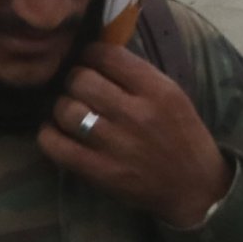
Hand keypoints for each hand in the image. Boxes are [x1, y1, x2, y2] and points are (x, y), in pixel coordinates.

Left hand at [37, 43, 230, 228]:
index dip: (90, 54)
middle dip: (73, 79)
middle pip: (80, 79)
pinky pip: (57, 146)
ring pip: (66, 109)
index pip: (106, 55)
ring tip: (67, 109)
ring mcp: (115, 144)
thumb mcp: (171, 95)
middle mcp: (135, 113)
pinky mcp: (100, 171)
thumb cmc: (182, 135)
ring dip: (61, 106)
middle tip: (77, 88)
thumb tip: (97, 54)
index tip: (88, 61)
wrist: (194, 187)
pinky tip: (54, 131)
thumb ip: (137, 75)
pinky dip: (48, 134)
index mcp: (156, 90)